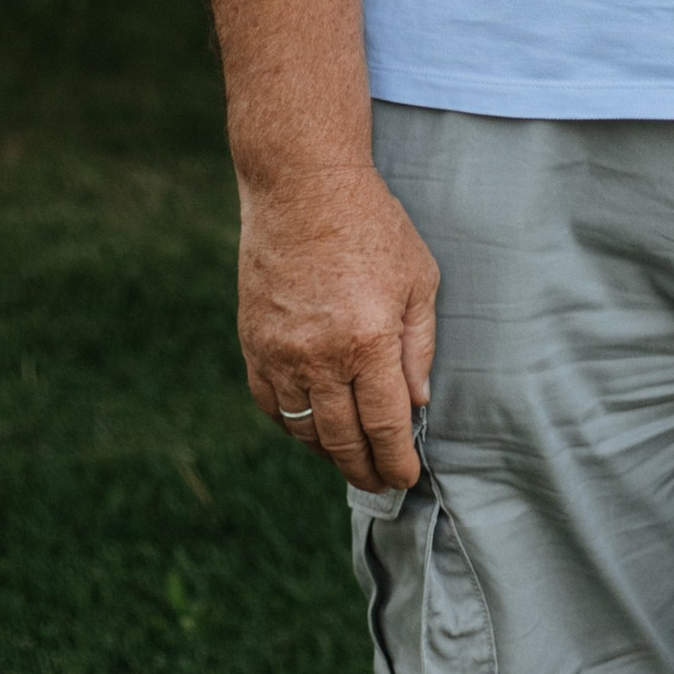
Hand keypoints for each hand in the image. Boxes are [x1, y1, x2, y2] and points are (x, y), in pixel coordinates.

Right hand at [238, 160, 438, 493]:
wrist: (302, 189)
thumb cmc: (372, 227)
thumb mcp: (419, 280)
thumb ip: (420, 347)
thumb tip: (417, 404)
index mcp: (369, 341)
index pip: (385, 425)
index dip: (396, 461)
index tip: (405, 479)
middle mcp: (320, 356)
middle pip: (342, 439)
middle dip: (365, 470)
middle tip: (381, 484)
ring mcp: (280, 354)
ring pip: (303, 430)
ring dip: (328, 454)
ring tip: (350, 462)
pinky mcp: (253, 344)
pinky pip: (271, 405)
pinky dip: (292, 425)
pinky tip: (312, 430)